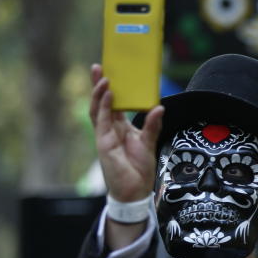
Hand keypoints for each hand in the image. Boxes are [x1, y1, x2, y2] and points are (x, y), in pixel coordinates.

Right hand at [90, 63, 164, 201]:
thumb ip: (152, 125)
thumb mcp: (149, 142)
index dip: (110, 89)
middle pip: (101, 102)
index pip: (113, 104)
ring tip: (103, 76)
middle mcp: (110, 129)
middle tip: (99, 66)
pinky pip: (102, 120)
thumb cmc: (139, 169)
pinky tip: (108, 93)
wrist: (135, 191)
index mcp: (120, 128)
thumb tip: (159, 108)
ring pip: (98, 108)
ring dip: (99, 92)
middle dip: (99, 84)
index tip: (111, 72)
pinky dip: (104, 106)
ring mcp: (105, 135)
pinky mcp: (103, 142)